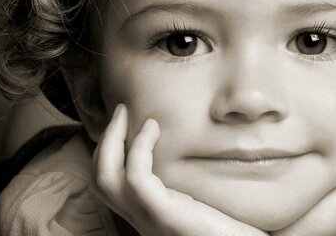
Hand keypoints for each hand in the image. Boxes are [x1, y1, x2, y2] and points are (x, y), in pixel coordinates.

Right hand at [92, 104, 268, 235]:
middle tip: (121, 111)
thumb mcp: (204, 199)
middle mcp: (143, 219)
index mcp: (149, 214)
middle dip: (105, 140)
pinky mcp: (166, 215)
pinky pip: (137, 178)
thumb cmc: (234, 228)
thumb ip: (194, 182)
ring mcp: (151, 219)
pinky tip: (153, 129)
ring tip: (128, 114)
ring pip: (107, 178)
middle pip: (101, 179)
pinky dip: (140, 147)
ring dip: (113, 138)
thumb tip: (209, 152)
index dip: (109, 151)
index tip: (125, 123)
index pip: (110, 185)